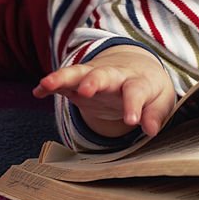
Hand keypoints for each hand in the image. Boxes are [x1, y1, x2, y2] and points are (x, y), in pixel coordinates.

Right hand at [32, 45, 176, 138]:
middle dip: (94, 81)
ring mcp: (95, 76)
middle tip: (87, 91)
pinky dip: (50, 85)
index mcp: (138, 81)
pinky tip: (38, 92)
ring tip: (47, 83)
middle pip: (104, 75)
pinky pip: (63, 81)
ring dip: (63, 77)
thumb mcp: (160, 101)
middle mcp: (114, 75)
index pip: (136, 91)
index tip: (132, 121)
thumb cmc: (151, 90)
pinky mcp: (79, 81)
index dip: (134, 105)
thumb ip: (155, 114)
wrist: (139, 69)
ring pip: (78, 73)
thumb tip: (151, 130)